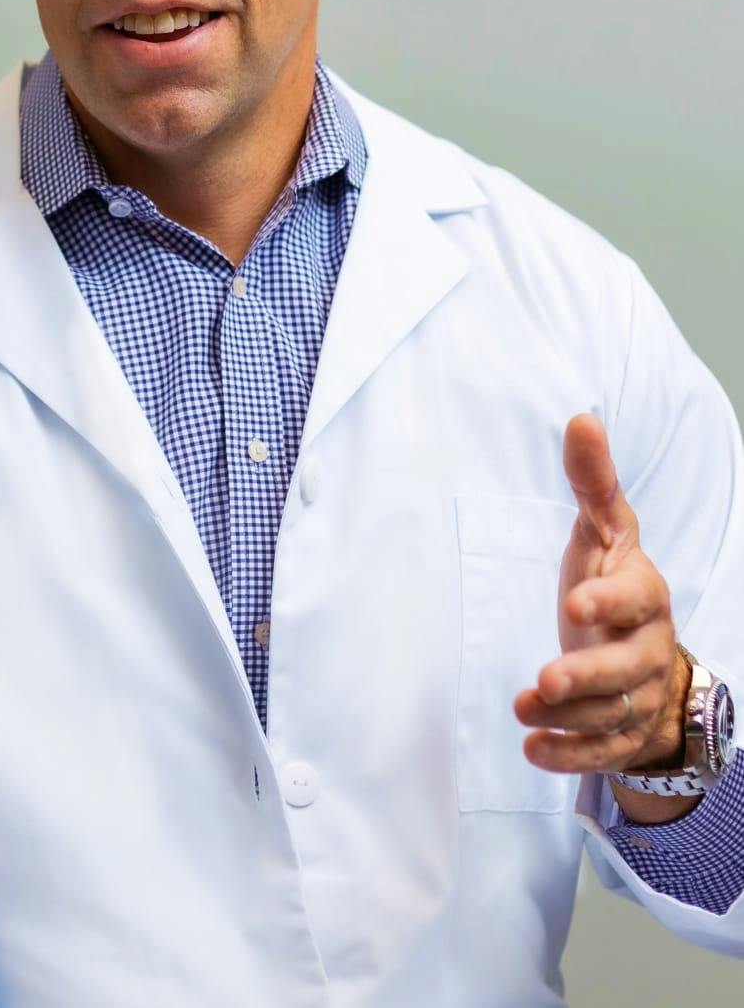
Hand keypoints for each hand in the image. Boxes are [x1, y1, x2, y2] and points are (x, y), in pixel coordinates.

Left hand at [514, 415, 689, 780]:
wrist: (646, 653)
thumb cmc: (613, 582)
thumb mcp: (603, 532)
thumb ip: (592, 483)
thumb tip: (581, 417)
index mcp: (644, 593)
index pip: (635, 597)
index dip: (608, 601)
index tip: (575, 604)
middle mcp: (648, 647)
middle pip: (626, 669)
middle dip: (587, 676)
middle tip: (544, 680)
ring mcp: (641, 695)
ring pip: (614, 714)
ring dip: (569, 719)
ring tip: (524, 711)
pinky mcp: (625, 734)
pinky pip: (603, 752)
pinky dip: (570, 755)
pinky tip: (533, 750)